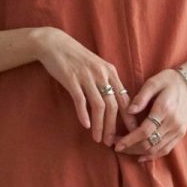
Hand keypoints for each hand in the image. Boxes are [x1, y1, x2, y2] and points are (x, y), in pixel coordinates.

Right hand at [35, 30, 134, 145]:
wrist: (54, 44)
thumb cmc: (76, 58)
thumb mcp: (97, 67)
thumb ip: (107, 82)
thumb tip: (115, 102)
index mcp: (110, 72)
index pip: (124, 98)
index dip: (129, 117)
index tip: (132, 132)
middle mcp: (101, 74)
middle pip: (113, 105)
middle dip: (113, 126)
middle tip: (111, 142)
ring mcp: (87, 77)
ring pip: (99, 106)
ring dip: (100, 125)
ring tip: (98, 139)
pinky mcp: (72, 79)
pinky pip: (81, 100)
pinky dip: (84, 114)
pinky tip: (86, 125)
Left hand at [114, 67, 186, 163]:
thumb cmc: (169, 81)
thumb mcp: (154, 82)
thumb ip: (141, 97)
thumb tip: (128, 111)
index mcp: (164, 109)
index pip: (145, 131)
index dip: (129, 140)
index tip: (116, 144)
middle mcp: (173, 123)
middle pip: (149, 143)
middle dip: (130, 148)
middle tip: (116, 146)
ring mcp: (178, 130)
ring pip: (156, 149)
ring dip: (138, 152)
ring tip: (125, 150)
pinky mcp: (180, 134)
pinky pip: (165, 150)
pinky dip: (152, 155)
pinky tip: (140, 156)